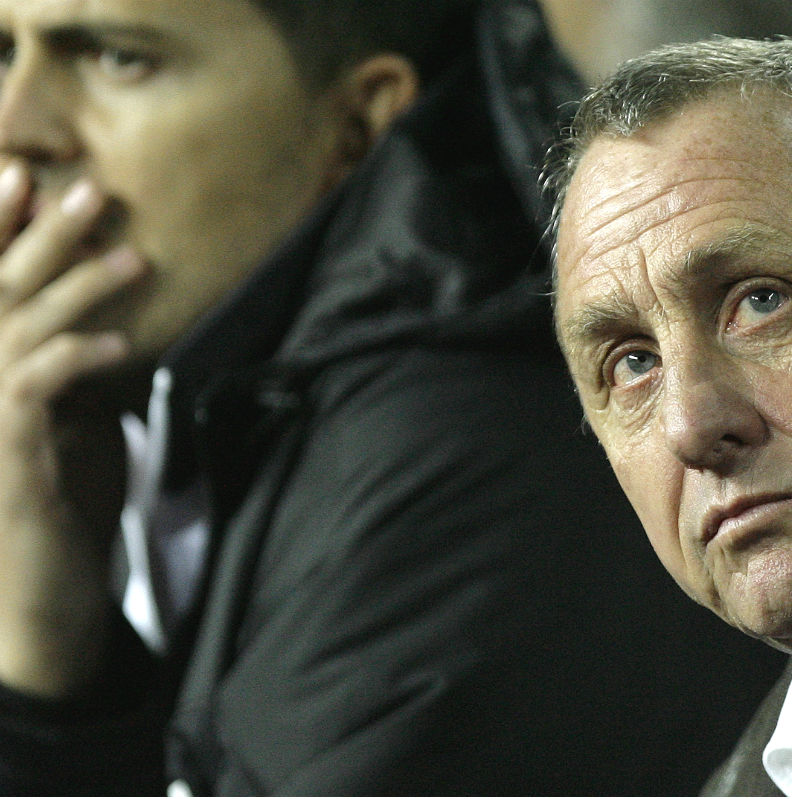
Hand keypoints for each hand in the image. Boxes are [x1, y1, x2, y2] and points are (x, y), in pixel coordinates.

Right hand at [0, 161, 144, 697]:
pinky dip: (77, 359)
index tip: (20, 173)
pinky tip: (122, 347)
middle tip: (89, 191)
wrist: (34, 600)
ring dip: (79, 290)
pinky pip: (34, 388)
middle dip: (40, 237)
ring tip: (134, 260)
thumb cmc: (53, 515)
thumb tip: (102, 335)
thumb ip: (64, 381)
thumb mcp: (64, 432)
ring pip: (19, 330)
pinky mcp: (4, 454)